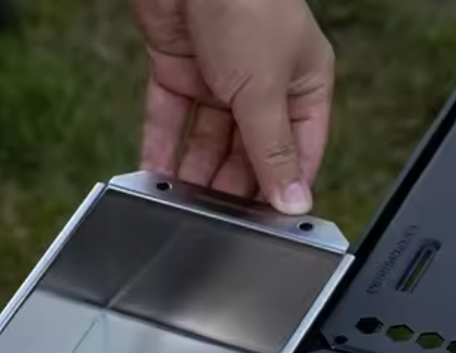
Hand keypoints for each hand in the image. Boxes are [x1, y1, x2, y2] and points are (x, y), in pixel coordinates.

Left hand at [133, 0, 334, 214]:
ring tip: (181, 208)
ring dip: (193, 174)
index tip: (266, 228)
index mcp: (302, 84)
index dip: (281, 189)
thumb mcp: (265, 89)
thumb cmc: (247, 3)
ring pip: (206, 141)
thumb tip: (293, 200)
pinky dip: (161, 149)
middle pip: (247, 152)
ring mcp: (219, 77)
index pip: (298, 152)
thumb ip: (273, 150)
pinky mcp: (178, 70)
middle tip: (216, 224)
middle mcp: (262, 83)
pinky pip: (169, 121)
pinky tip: (154, 179)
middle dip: (230, 186)